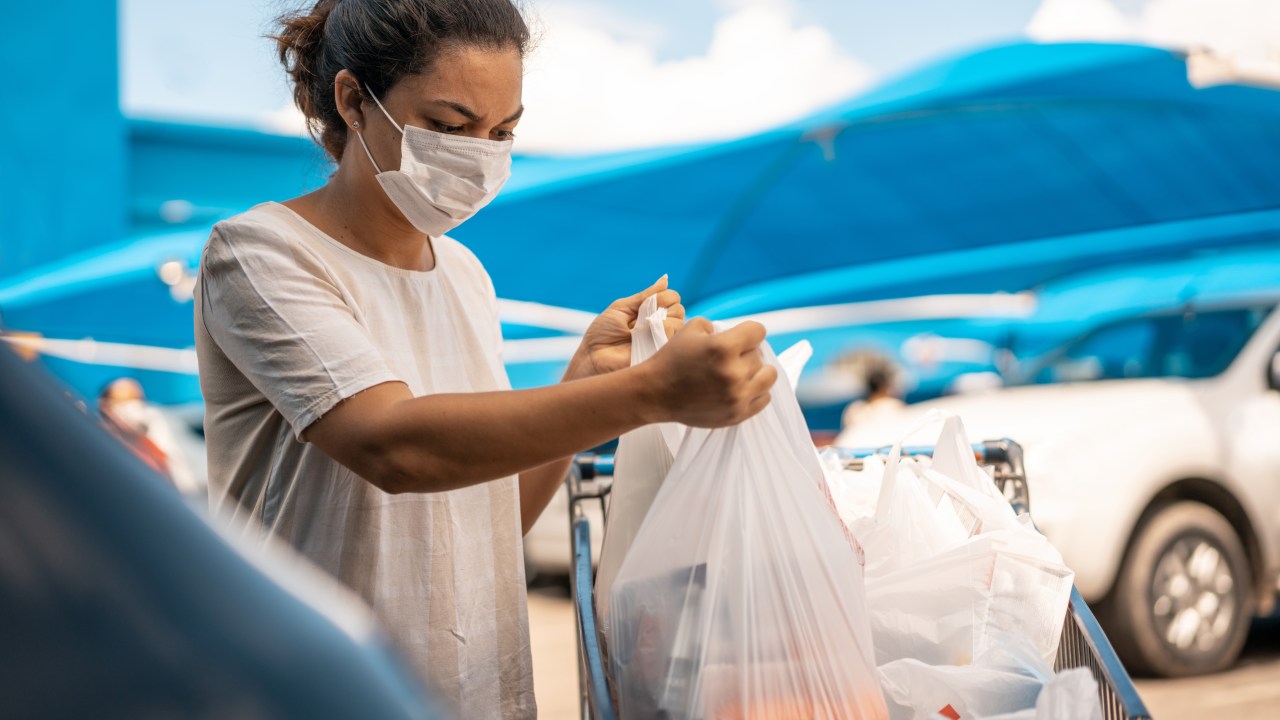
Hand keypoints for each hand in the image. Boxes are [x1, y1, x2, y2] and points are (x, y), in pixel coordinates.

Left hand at [565, 276, 684, 379]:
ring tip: (643, 327)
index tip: (647, 302)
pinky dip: (663, 331)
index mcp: (649, 315)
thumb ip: (645, 296)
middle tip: (644, 316)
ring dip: (663, 319)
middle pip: (679, 310)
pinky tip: (647, 335)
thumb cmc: (601, 335)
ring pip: (680, 323)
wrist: (592, 359)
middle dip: (664, 306)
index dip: (664, 297)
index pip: (672, 299)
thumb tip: (665, 279)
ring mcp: (662, 343)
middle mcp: (659, 329)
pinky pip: (674, 339)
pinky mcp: (662, 356)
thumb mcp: (621, 309)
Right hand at [641, 318, 776, 427]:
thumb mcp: (691, 329)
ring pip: (768, 377)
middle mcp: (734, 372)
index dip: (749, 332)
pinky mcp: (737, 414)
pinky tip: (742, 387)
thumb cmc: (672, 359)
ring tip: (742, 371)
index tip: (740, 337)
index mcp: (723, 347)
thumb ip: (718, 326)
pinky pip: (764, 398)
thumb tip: (740, 335)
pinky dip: (756, 391)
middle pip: (761, 355)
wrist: (655, 394)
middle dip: (747, 352)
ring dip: (758, 371)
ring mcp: (737, 396)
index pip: (758, 331)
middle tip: (731, 357)